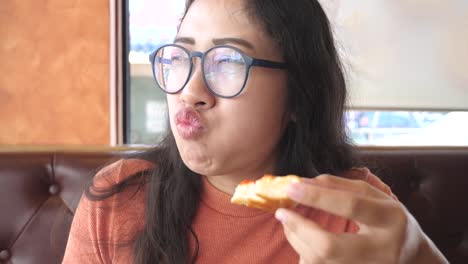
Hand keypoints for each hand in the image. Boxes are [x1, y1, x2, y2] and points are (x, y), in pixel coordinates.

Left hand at [274, 174, 447, 263]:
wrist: (411, 256)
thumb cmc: (387, 218)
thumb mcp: (372, 195)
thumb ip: (339, 185)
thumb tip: (303, 182)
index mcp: (390, 218)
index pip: (350, 205)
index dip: (317, 196)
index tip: (291, 187)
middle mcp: (381, 250)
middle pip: (330, 246)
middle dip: (299, 227)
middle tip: (281, 212)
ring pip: (320, 261)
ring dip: (296, 239)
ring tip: (289, 221)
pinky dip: (304, 252)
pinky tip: (301, 238)